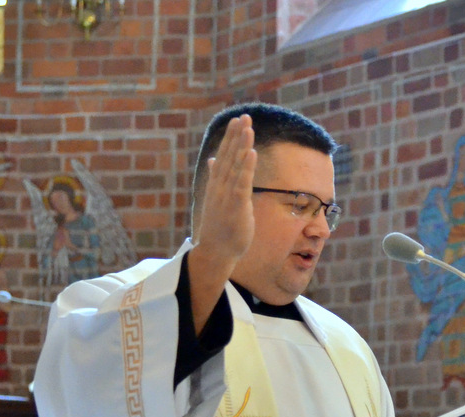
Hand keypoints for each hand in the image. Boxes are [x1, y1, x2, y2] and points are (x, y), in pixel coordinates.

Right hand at [190, 115, 256, 288]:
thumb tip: (213, 160)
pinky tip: (251, 152)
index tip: (237, 121)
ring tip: (247, 127)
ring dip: (241, 145)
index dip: (231, 138)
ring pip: (235, 165)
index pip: (224, 156)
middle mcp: (219, 186)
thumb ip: (217, 178)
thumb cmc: (220, 227)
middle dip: (236, 136)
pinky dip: (246, 167)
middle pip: (229, 156)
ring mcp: (226, 195)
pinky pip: (242, 182)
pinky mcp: (235, 205)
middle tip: (243, 116)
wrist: (216, 251)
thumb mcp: (217, 199)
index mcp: (216, 184)